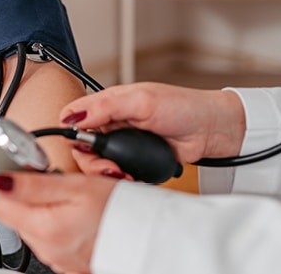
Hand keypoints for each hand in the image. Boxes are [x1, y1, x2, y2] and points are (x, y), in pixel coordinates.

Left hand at [0, 172, 117, 273]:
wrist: (152, 239)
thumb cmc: (121, 211)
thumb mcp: (77, 186)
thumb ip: (33, 185)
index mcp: (44, 228)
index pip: (1, 202)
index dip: (14, 182)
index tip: (31, 173)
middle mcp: (47, 249)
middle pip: (18, 215)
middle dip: (32, 197)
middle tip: (60, 184)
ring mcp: (58, 260)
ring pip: (36, 227)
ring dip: (48, 211)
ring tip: (76, 201)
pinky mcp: (69, 264)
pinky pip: (53, 241)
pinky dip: (62, 226)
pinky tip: (81, 218)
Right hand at [61, 83, 245, 164]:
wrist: (210, 130)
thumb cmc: (182, 106)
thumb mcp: (141, 101)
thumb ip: (106, 107)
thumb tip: (74, 115)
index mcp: (108, 103)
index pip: (74, 116)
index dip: (69, 130)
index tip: (79, 143)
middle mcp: (111, 124)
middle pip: (82, 147)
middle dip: (91, 161)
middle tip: (107, 166)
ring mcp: (122, 144)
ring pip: (98, 163)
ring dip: (105, 172)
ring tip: (121, 173)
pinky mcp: (134, 161)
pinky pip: (117, 174)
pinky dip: (120, 179)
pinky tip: (130, 178)